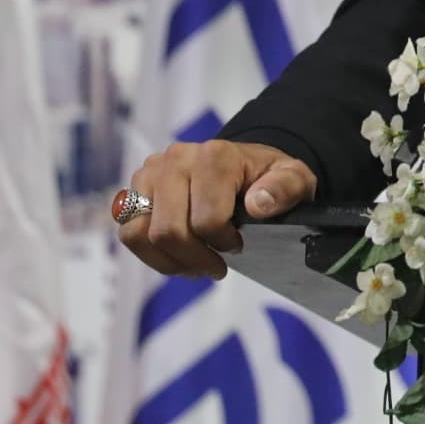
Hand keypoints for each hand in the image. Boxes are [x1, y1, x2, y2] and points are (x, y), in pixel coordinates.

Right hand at [113, 140, 315, 280]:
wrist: (243, 165)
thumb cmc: (267, 176)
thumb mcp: (294, 179)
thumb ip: (284, 189)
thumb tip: (258, 204)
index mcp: (215, 155)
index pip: (206, 219)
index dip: (222, 243)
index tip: (237, 246)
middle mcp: (176, 159)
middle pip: (169, 230)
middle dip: (194, 258)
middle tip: (216, 267)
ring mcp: (150, 173)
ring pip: (141, 234)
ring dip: (169, 261)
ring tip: (195, 265)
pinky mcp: (134, 190)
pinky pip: (130, 233)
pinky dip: (151, 255)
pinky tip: (178, 258)